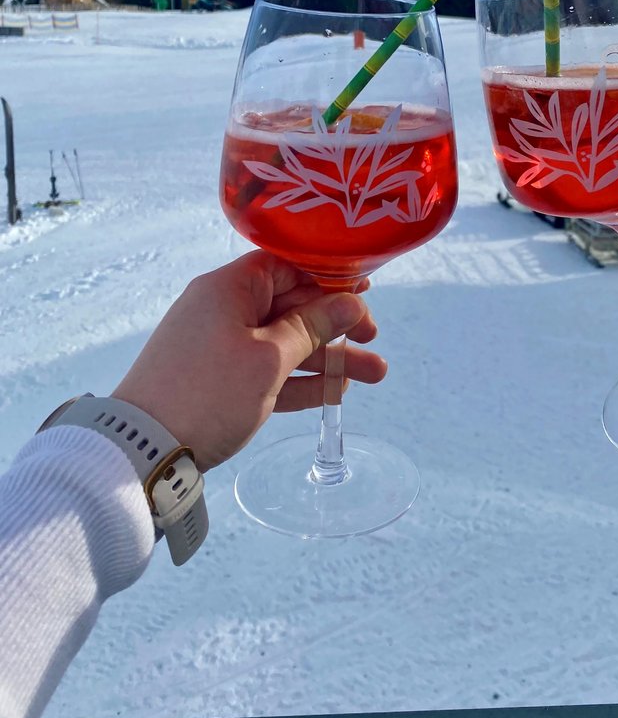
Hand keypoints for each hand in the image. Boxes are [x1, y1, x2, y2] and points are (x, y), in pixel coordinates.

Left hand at [112, 251, 385, 468]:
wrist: (141, 451)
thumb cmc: (208, 393)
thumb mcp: (268, 358)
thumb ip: (312, 327)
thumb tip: (350, 302)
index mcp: (229, 288)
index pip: (286, 265)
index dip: (328, 275)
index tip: (365, 289)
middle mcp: (224, 310)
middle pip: (291, 306)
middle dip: (337, 324)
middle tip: (374, 337)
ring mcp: (221, 347)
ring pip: (286, 343)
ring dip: (328, 358)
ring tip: (375, 374)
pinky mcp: (221, 382)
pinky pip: (270, 372)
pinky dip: (301, 380)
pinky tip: (336, 392)